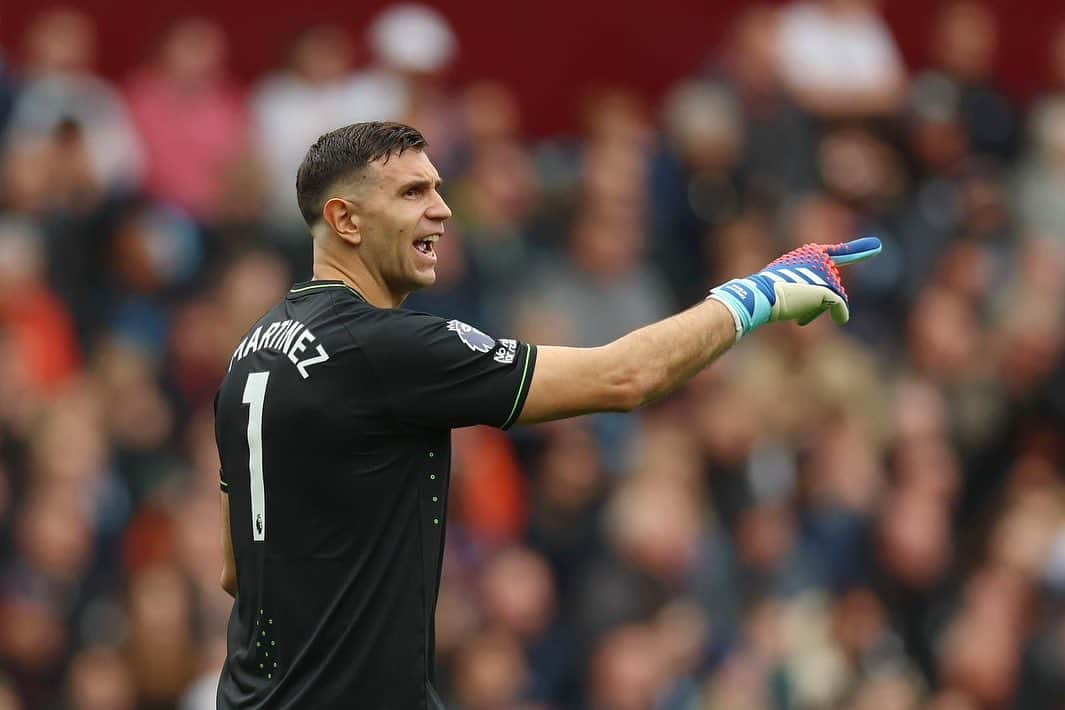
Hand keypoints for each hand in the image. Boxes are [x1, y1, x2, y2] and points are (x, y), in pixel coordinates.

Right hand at [707, 237, 881, 338]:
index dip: (856, 251)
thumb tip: (786, 295)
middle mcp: (817, 260)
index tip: (876, 247)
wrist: (757, 297)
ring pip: (833, 295)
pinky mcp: (825, 290)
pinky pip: (839, 305)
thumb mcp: (779, 283)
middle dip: (827, 295)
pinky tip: (842, 320)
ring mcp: (822, 274)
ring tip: (805, 311)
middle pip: (832, 281)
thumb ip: (795, 286)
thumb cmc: (763, 293)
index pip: (835, 253)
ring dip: (825, 305)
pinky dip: (840, 313)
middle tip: (830, 296)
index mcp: (806, 255)